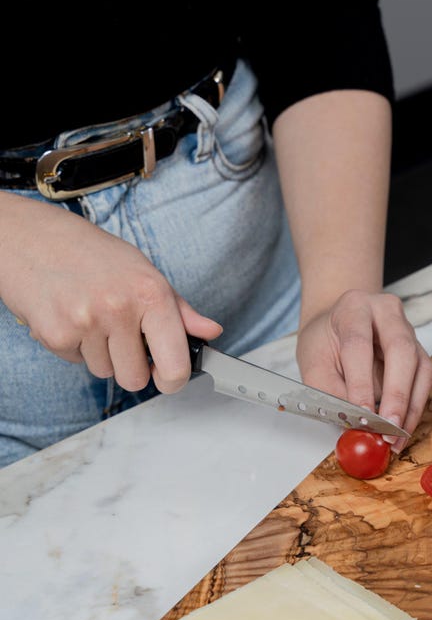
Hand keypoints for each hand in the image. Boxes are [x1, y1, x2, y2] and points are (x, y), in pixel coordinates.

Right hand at [0, 194, 220, 392]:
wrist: (32, 239)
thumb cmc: (92, 255)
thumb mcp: (144, 273)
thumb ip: (179, 310)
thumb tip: (210, 331)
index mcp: (151, 293)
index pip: (175, 364)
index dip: (172, 380)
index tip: (167, 377)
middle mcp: (120, 308)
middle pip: (135, 379)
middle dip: (129, 366)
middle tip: (119, 336)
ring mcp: (86, 323)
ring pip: (104, 372)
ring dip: (99, 352)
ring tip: (90, 316)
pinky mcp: (56, 334)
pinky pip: (76, 363)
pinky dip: (74, 347)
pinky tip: (70, 316)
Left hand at [296, 289, 431, 449]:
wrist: (337, 325)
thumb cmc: (324, 343)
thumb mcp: (314, 363)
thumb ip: (331, 392)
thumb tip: (356, 424)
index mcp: (353, 307)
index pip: (359, 344)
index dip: (361, 382)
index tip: (362, 415)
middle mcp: (386, 311)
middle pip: (400, 350)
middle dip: (396, 394)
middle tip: (388, 427)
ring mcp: (408, 330)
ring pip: (419, 367)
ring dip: (410, 406)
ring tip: (396, 437)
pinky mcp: (419, 351)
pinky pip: (424, 380)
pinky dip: (414, 407)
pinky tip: (403, 428)